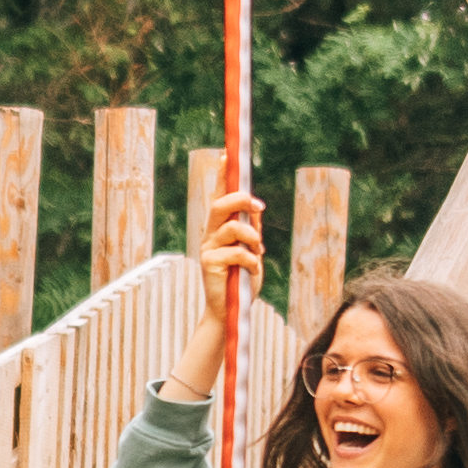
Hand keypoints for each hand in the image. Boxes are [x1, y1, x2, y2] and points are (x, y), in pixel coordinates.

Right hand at [196, 186, 264, 322]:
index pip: (219, 197)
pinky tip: (252, 270)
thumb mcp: (252, 251)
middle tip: (259, 207)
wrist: (230, 310)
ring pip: (232, 228)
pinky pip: (236, 253)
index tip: (227, 157)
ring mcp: (208, 248)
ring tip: (259, 252)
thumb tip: (254, 210)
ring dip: (252, 238)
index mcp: (220, 228)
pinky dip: (252, 261)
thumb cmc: (241, 279)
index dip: (222, 176)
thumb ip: (251, 230)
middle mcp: (210, 234)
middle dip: (240, 200)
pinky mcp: (209, 264)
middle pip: (219, 206)